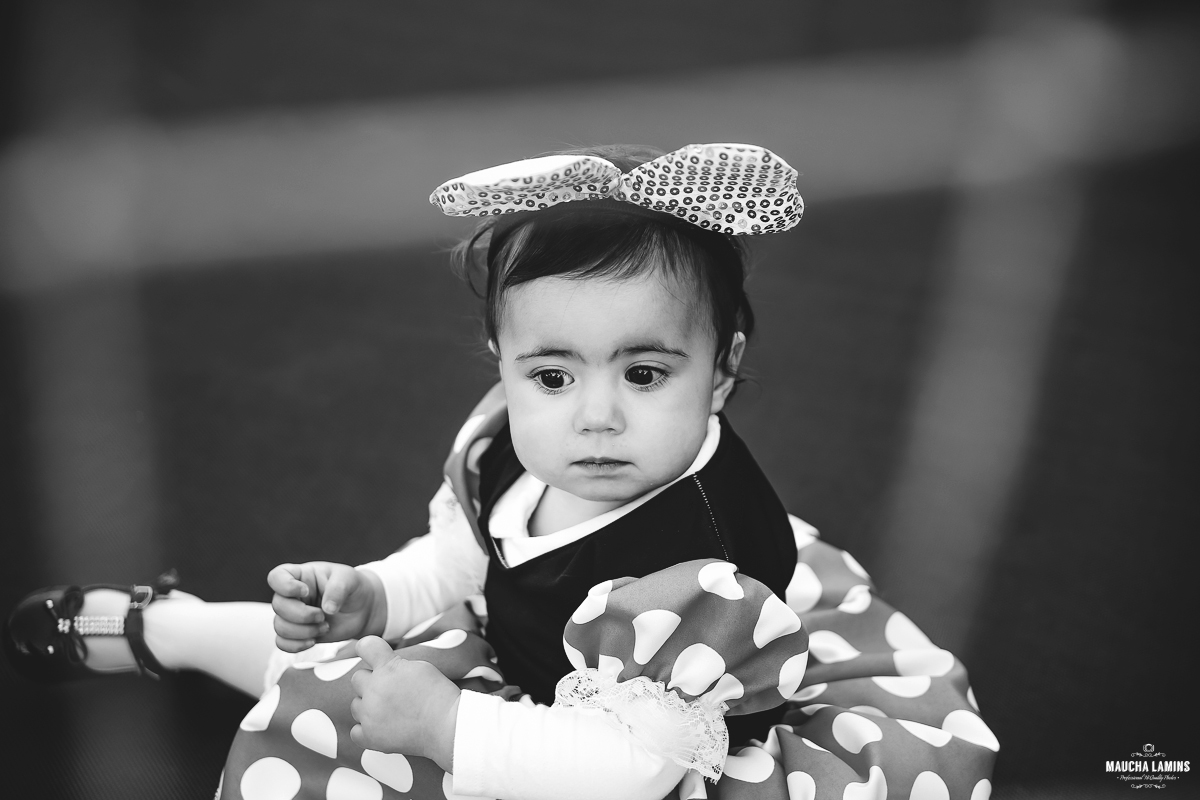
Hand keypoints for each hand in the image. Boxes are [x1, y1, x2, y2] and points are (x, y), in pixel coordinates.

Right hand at [267, 562, 384, 651]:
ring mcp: (293, 615)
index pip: (277, 577)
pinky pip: (282, 643)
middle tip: (323, 616)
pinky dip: (296, 645)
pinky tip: (313, 641)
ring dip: (303, 631)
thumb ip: (338, 589)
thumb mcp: (349, 579)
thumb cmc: (353, 588)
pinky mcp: (297, 634)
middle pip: (278, 605)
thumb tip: (327, 609)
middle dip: (302, 615)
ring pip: (279, 626)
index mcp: (300, 576)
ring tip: (325, 627)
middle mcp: (292, 595)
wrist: (362, 609)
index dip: (286, 586)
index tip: (306, 591)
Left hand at [349, 636, 460, 770]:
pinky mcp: (370, 737)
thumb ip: (395, 663)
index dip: (368, 648)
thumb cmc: (439, 695)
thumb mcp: (420, 667)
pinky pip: (355, 730)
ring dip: (368, 705)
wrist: (447, 727)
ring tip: (389, 710)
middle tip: (391, 690)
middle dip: (371, 681)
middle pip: (357, 678)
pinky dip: (366, 729)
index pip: (365, 646)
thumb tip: (380, 666)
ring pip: (355, 704)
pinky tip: (381, 727)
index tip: (372, 654)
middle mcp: (374, 689)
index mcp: (387, 667)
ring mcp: (369, 715)